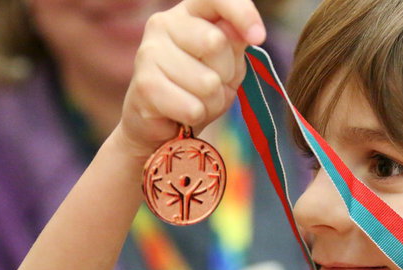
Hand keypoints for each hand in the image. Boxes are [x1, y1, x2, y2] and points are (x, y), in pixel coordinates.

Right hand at [115, 0, 265, 159]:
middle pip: (215, 42)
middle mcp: (163, 23)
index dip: (242, 13)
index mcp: (189, 12)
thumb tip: (241, 32)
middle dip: (225, 74)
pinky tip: (182, 113)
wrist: (162, 123)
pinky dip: (196, 116)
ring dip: (211, 101)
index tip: (258, 37)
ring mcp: (149, 52)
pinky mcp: (144, 85)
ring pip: (207, 83)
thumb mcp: (227, 64)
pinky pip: (193, 107)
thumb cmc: (198, 89)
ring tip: (196, 100)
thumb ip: (235, 43)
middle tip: (213, 85)